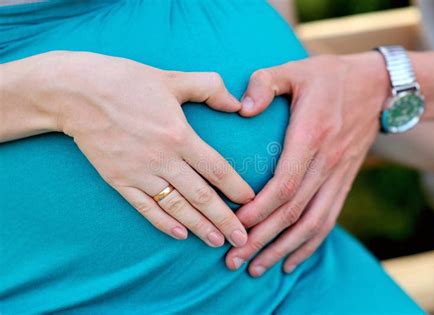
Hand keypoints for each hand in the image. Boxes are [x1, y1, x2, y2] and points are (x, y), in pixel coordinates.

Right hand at [47, 51, 253, 246]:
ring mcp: (139, 173)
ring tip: (216, 241)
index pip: (217, 169)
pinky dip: (163, 223)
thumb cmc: (126, 82)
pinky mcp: (119, 181)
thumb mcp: (173, 79)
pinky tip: (179, 234)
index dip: (236, 188)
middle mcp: (162, 159)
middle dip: (224, 218)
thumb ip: (209, 88)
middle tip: (241, 237)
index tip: (250, 202)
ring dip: (198, 226)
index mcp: (179, 135)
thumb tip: (237, 103)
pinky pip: (145, 208)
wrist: (76, 93)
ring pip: (176, 206)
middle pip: (201, 195)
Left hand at [226, 52, 388, 274]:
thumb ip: (265, 83)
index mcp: (311, 136)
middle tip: (233, 260)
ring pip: (311, 224)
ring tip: (256, 269)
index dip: (259, 209)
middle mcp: (326, 163)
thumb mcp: (295, 69)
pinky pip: (327, 220)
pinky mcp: (343, 183)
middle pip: (293, 212)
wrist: (377, 88)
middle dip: (261, 239)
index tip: (235, 225)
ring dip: (283, 249)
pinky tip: (290, 262)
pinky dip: (309, 245)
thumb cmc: (329, 78)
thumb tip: (242, 108)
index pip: (284, 184)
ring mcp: (338, 176)